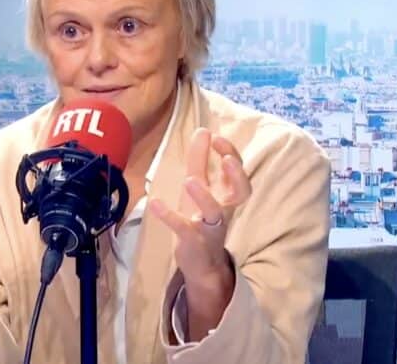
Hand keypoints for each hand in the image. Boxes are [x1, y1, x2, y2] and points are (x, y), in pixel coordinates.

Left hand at [149, 128, 252, 339]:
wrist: (202, 265)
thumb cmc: (201, 221)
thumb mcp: (200, 189)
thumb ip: (200, 161)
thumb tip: (203, 130)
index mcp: (227, 197)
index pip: (239, 172)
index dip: (232, 154)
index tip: (216, 137)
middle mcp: (224, 211)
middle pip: (242, 192)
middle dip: (237, 174)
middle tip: (226, 159)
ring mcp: (210, 228)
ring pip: (215, 213)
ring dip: (204, 196)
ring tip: (190, 180)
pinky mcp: (193, 242)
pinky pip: (184, 229)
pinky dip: (169, 216)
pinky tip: (155, 202)